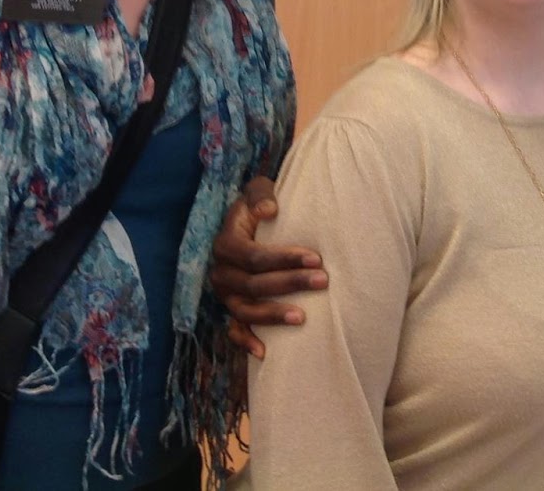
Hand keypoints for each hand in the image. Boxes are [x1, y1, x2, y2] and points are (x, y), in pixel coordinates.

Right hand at [211, 175, 326, 357]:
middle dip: (290, 283)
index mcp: (225, 244)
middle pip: (254, 285)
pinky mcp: (231, 308)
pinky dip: (246, 342)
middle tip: (323, 281)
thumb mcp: (257, 190)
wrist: (245, 222)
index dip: (285, 259)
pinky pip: (233, 330)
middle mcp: (221, 272)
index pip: (255, 257)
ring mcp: (225, 294)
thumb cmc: (258, 206)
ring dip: (273, 316)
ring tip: (304, 317)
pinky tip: (264, 352)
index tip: (316, 258)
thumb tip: (270, 211)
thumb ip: (261, 194)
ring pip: (245, 310)